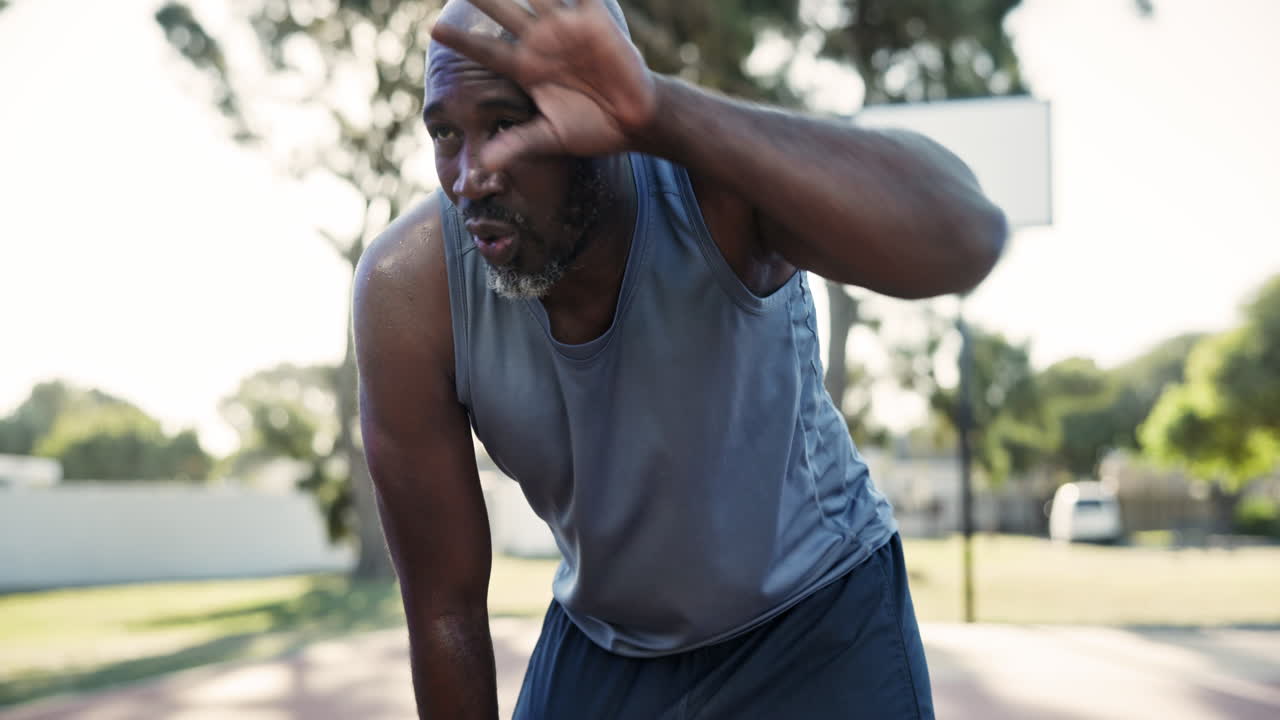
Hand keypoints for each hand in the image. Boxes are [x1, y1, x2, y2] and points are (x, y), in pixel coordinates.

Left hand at [431, 0, 657, 169]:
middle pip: (504, 12)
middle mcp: (542, 43)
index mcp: (526, 69)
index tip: (433, 29)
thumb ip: (517, 145)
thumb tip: (485, 164)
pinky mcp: (595, 21)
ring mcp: (567, 29)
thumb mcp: (551, 138)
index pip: (486, 51)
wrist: (635, 120)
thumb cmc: (591, 128)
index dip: (461, 40)